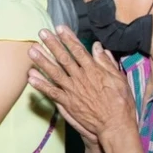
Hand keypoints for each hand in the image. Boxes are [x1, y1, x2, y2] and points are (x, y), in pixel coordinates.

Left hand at [27, 26, 135, 147]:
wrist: (115, 125)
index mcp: (94, 70)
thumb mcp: (119, 79)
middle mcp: (81, 78)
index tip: (60, 28)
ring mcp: (73, 90)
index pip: (79, 50)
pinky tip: (31, 77)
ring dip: (42, 61)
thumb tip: (98, 47)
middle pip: (64, 58)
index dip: (68, 38)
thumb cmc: (121, 102)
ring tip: (32, 50)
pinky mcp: (68, 103)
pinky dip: (41, 84)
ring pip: (54, 72)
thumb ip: (106, 62)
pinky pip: (51, 92)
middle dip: (52, 44)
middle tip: (42, 33)